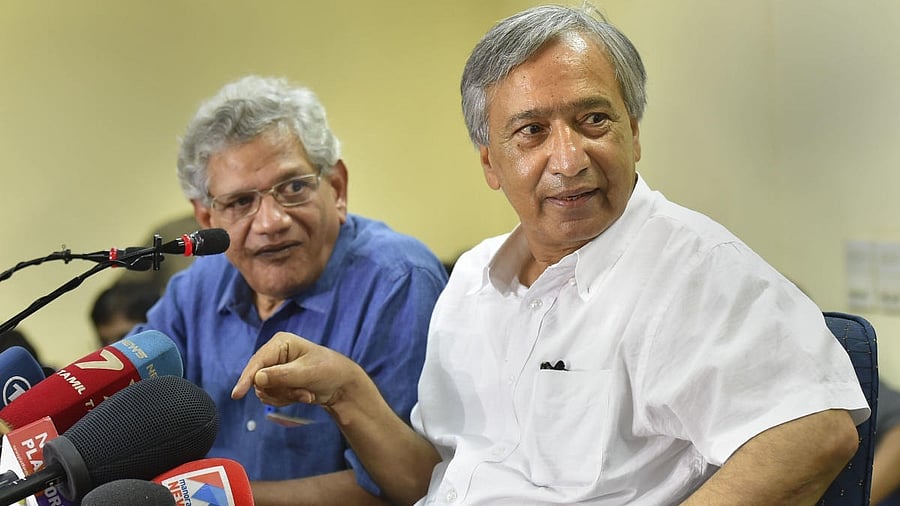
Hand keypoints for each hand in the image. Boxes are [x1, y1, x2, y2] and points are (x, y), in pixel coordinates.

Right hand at [231, 331, 360, 407]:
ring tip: (305, 393)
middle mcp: (274, 355)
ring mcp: (275, 370)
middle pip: (258, 380)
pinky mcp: (278, 383)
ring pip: (264, 391)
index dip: (247, 378)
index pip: (258, 362)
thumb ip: (282, 376)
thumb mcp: (307, 373)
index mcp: (280, 343)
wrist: (342, 385)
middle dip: (279, 391)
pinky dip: (287, 400)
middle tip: (300, 393)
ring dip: (285, 397)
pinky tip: (304, 395)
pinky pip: (271, 398)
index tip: (237, 394)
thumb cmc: (329, 371)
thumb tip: (257, 379)